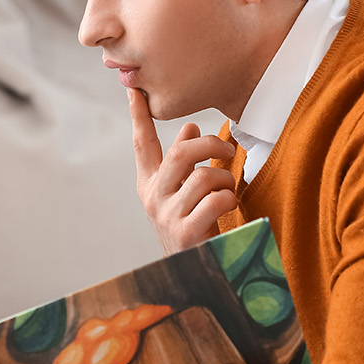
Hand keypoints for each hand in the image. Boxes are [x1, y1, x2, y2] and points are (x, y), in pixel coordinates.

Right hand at [128, 88, 238, 254]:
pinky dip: (229, 198)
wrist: (195, 274)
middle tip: (228, 149)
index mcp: (149, 185)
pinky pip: (215, 199)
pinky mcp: (186, 233)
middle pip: (179, 154)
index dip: (138, 115)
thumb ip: (184, 164)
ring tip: (229, 190)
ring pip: (202, 177)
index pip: (142, 144)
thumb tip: (190, 128)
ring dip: (225, 179)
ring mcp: (167, 217)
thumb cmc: (193, 228)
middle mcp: (153, 199)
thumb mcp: (183, 194)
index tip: (133, 89)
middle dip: (209, 145)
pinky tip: (229, 207)